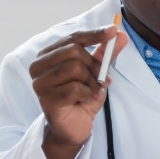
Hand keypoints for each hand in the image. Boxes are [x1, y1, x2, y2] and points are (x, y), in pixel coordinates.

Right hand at [29, 25, 127, 158]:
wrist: (74, 128)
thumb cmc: (81, 98)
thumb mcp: (96, 73)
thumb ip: (105, 54)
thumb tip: (121, 34)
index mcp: (48, 54)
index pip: (73, 38)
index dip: (95, 34)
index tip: (113, 31)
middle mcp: (39, 65)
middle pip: (75, 51)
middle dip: (94, 65)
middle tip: (101, 79)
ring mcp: (40, 83)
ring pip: (75, 68)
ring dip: (91, 82)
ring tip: (91, 91)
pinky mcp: (46, 99)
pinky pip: (75, 88)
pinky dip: (87, 93)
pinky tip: (84, 100)